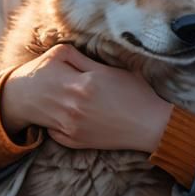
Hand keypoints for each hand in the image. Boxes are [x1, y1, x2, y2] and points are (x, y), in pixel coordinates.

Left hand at [1, 42, 172, 153]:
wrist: (149, 125)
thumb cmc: (135, 93)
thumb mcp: (110, 70)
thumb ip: (84, 61)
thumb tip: (62, 53)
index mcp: (83, 83)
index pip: (57, 64)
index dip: (56, 60)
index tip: (58, 62)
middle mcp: (73, 105)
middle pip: (46, 88)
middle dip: (46, 81)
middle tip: (51, 78)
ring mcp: (71, 126)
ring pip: (44, 111)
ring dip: (47, 103)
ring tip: (54, 97)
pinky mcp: (74, 142)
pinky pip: (51, 132)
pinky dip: (53, 123)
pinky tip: (62, 116)